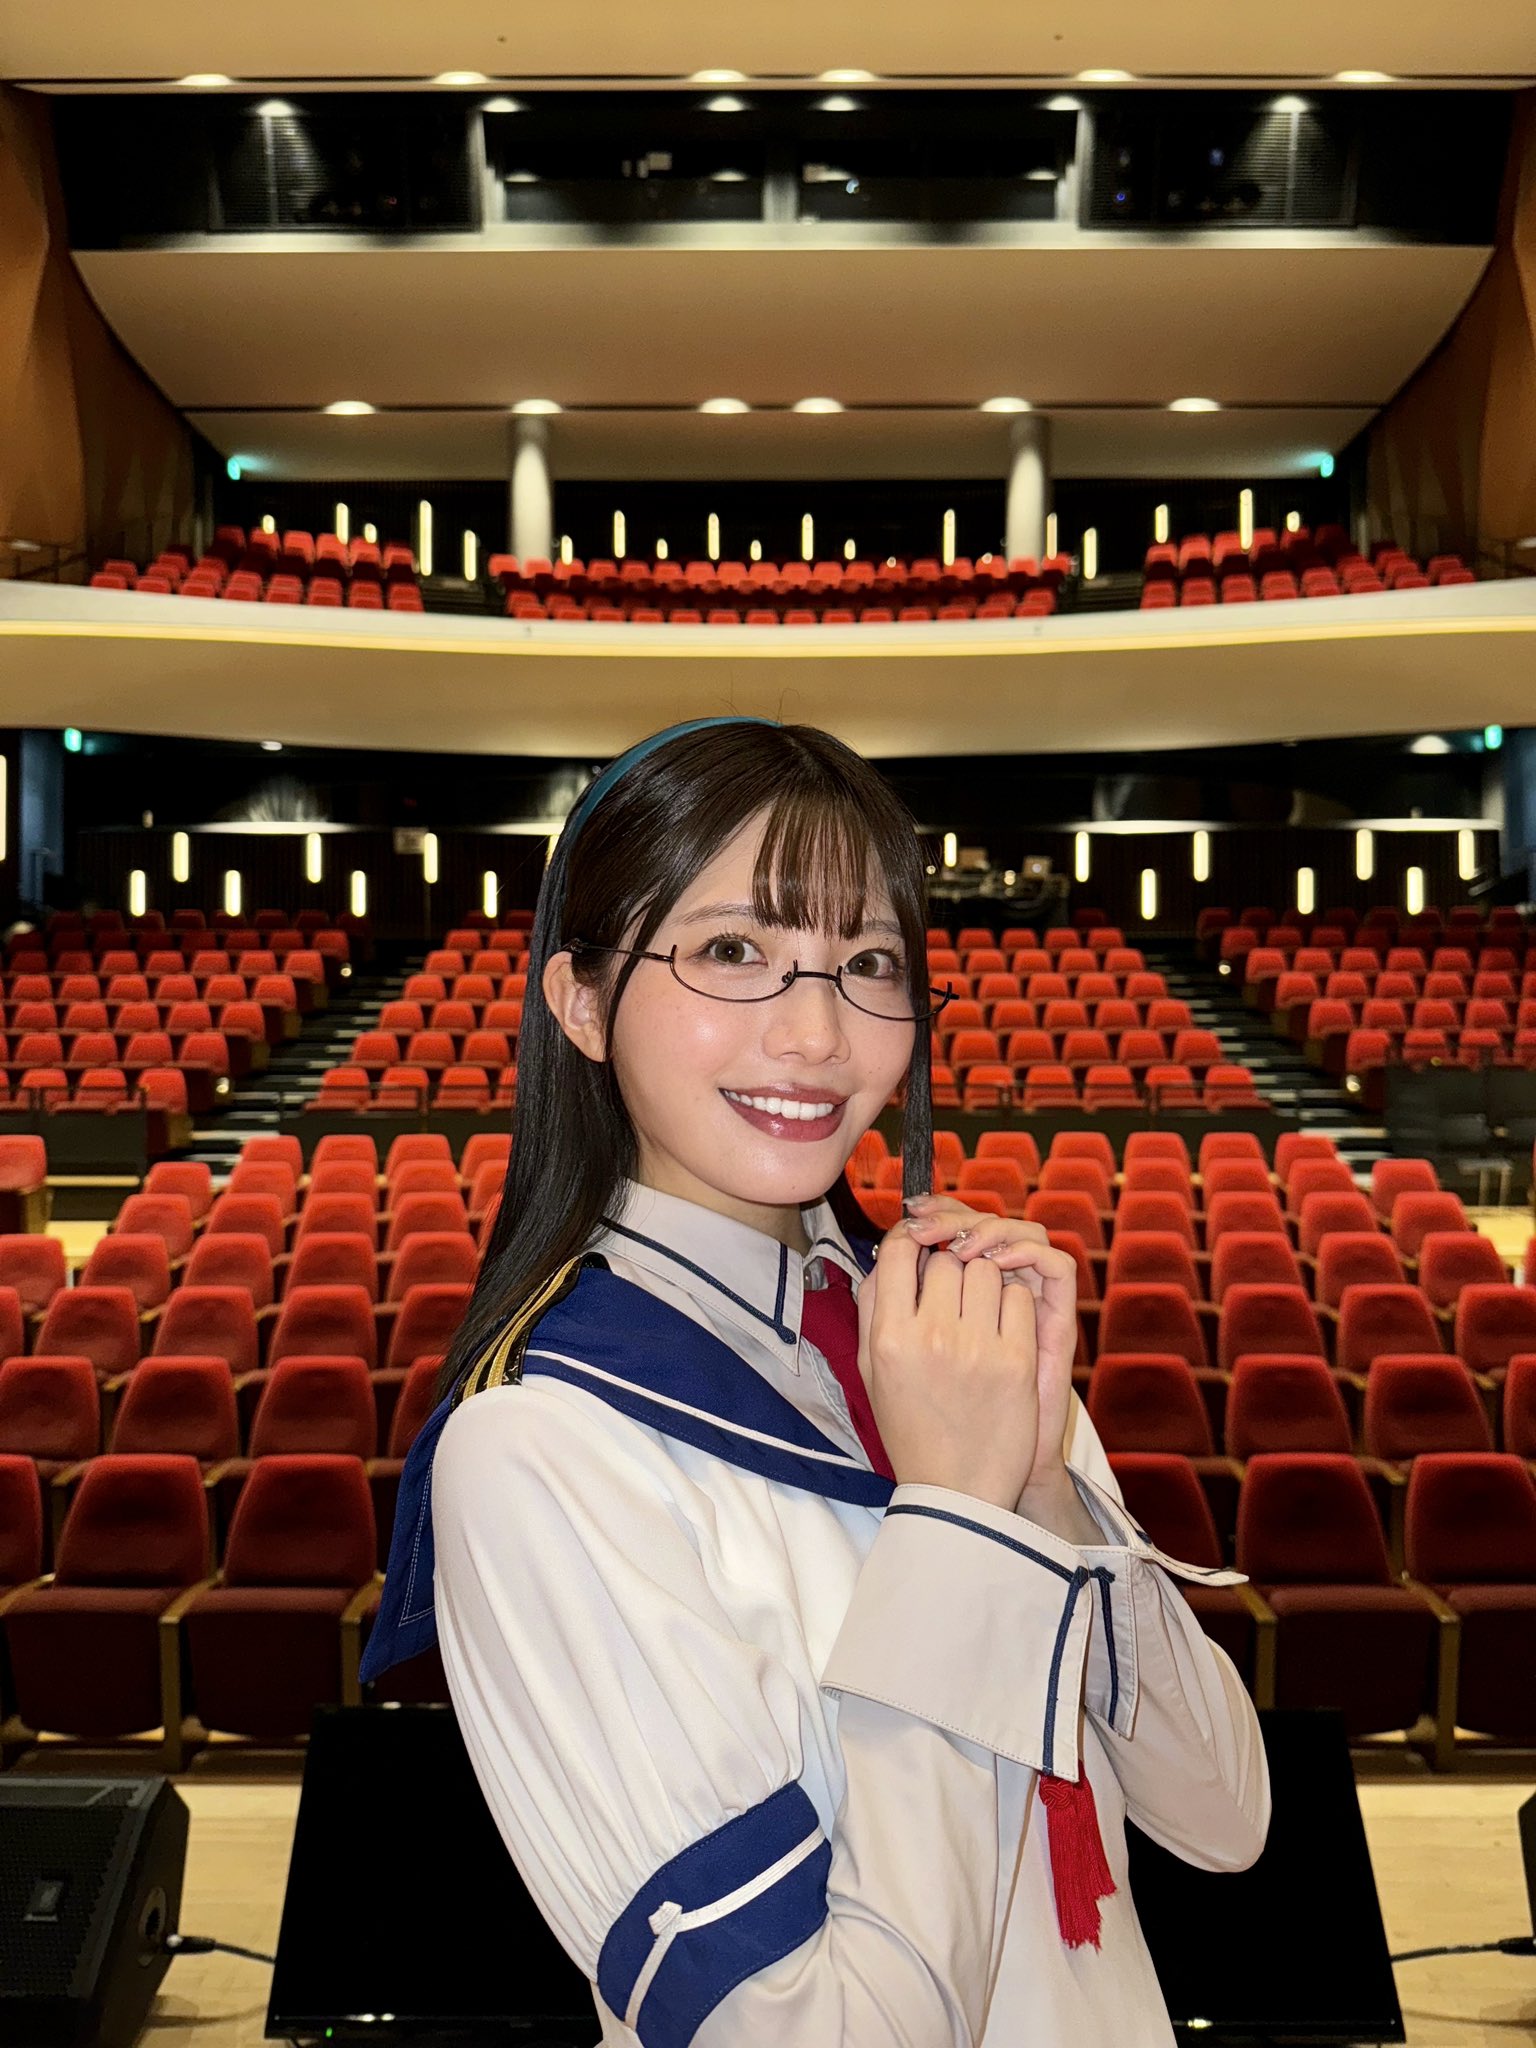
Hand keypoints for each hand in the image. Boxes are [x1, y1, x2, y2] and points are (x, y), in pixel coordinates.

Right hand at [897, 1196, 1078, 1491]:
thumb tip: (888, 1254)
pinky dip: (1013, 1306)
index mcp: (889, 1337)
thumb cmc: (911, 1428)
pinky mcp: (1017, 1360)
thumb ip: (873, 1308)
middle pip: (947, 1259)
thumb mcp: (871, 1370)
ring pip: (987, 1271)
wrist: (957, 1492)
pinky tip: (1002, 1333)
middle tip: (952, 1298)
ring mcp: (977, 1347)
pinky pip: (1020, 1297)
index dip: (912, 1238)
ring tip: (978, 1316)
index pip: (897, 1251)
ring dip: (985, 1283)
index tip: (921, 1244)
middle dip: (951, 1268)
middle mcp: (931, 1336)